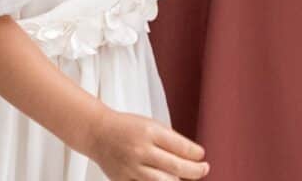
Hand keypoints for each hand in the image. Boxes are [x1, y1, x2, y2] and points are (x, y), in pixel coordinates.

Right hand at [80, 106, 209, 180]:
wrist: (98, 133)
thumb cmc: (127, 127)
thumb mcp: (151, 125)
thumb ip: (171, 140)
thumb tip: (194, 157)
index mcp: (149, 131)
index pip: (181, 146)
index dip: (196, 154)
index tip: (202, 156)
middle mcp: (141, 150)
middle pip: (176, 167)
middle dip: (196, 171)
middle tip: (204, 169)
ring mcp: (132, 168)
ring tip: (186, 178)